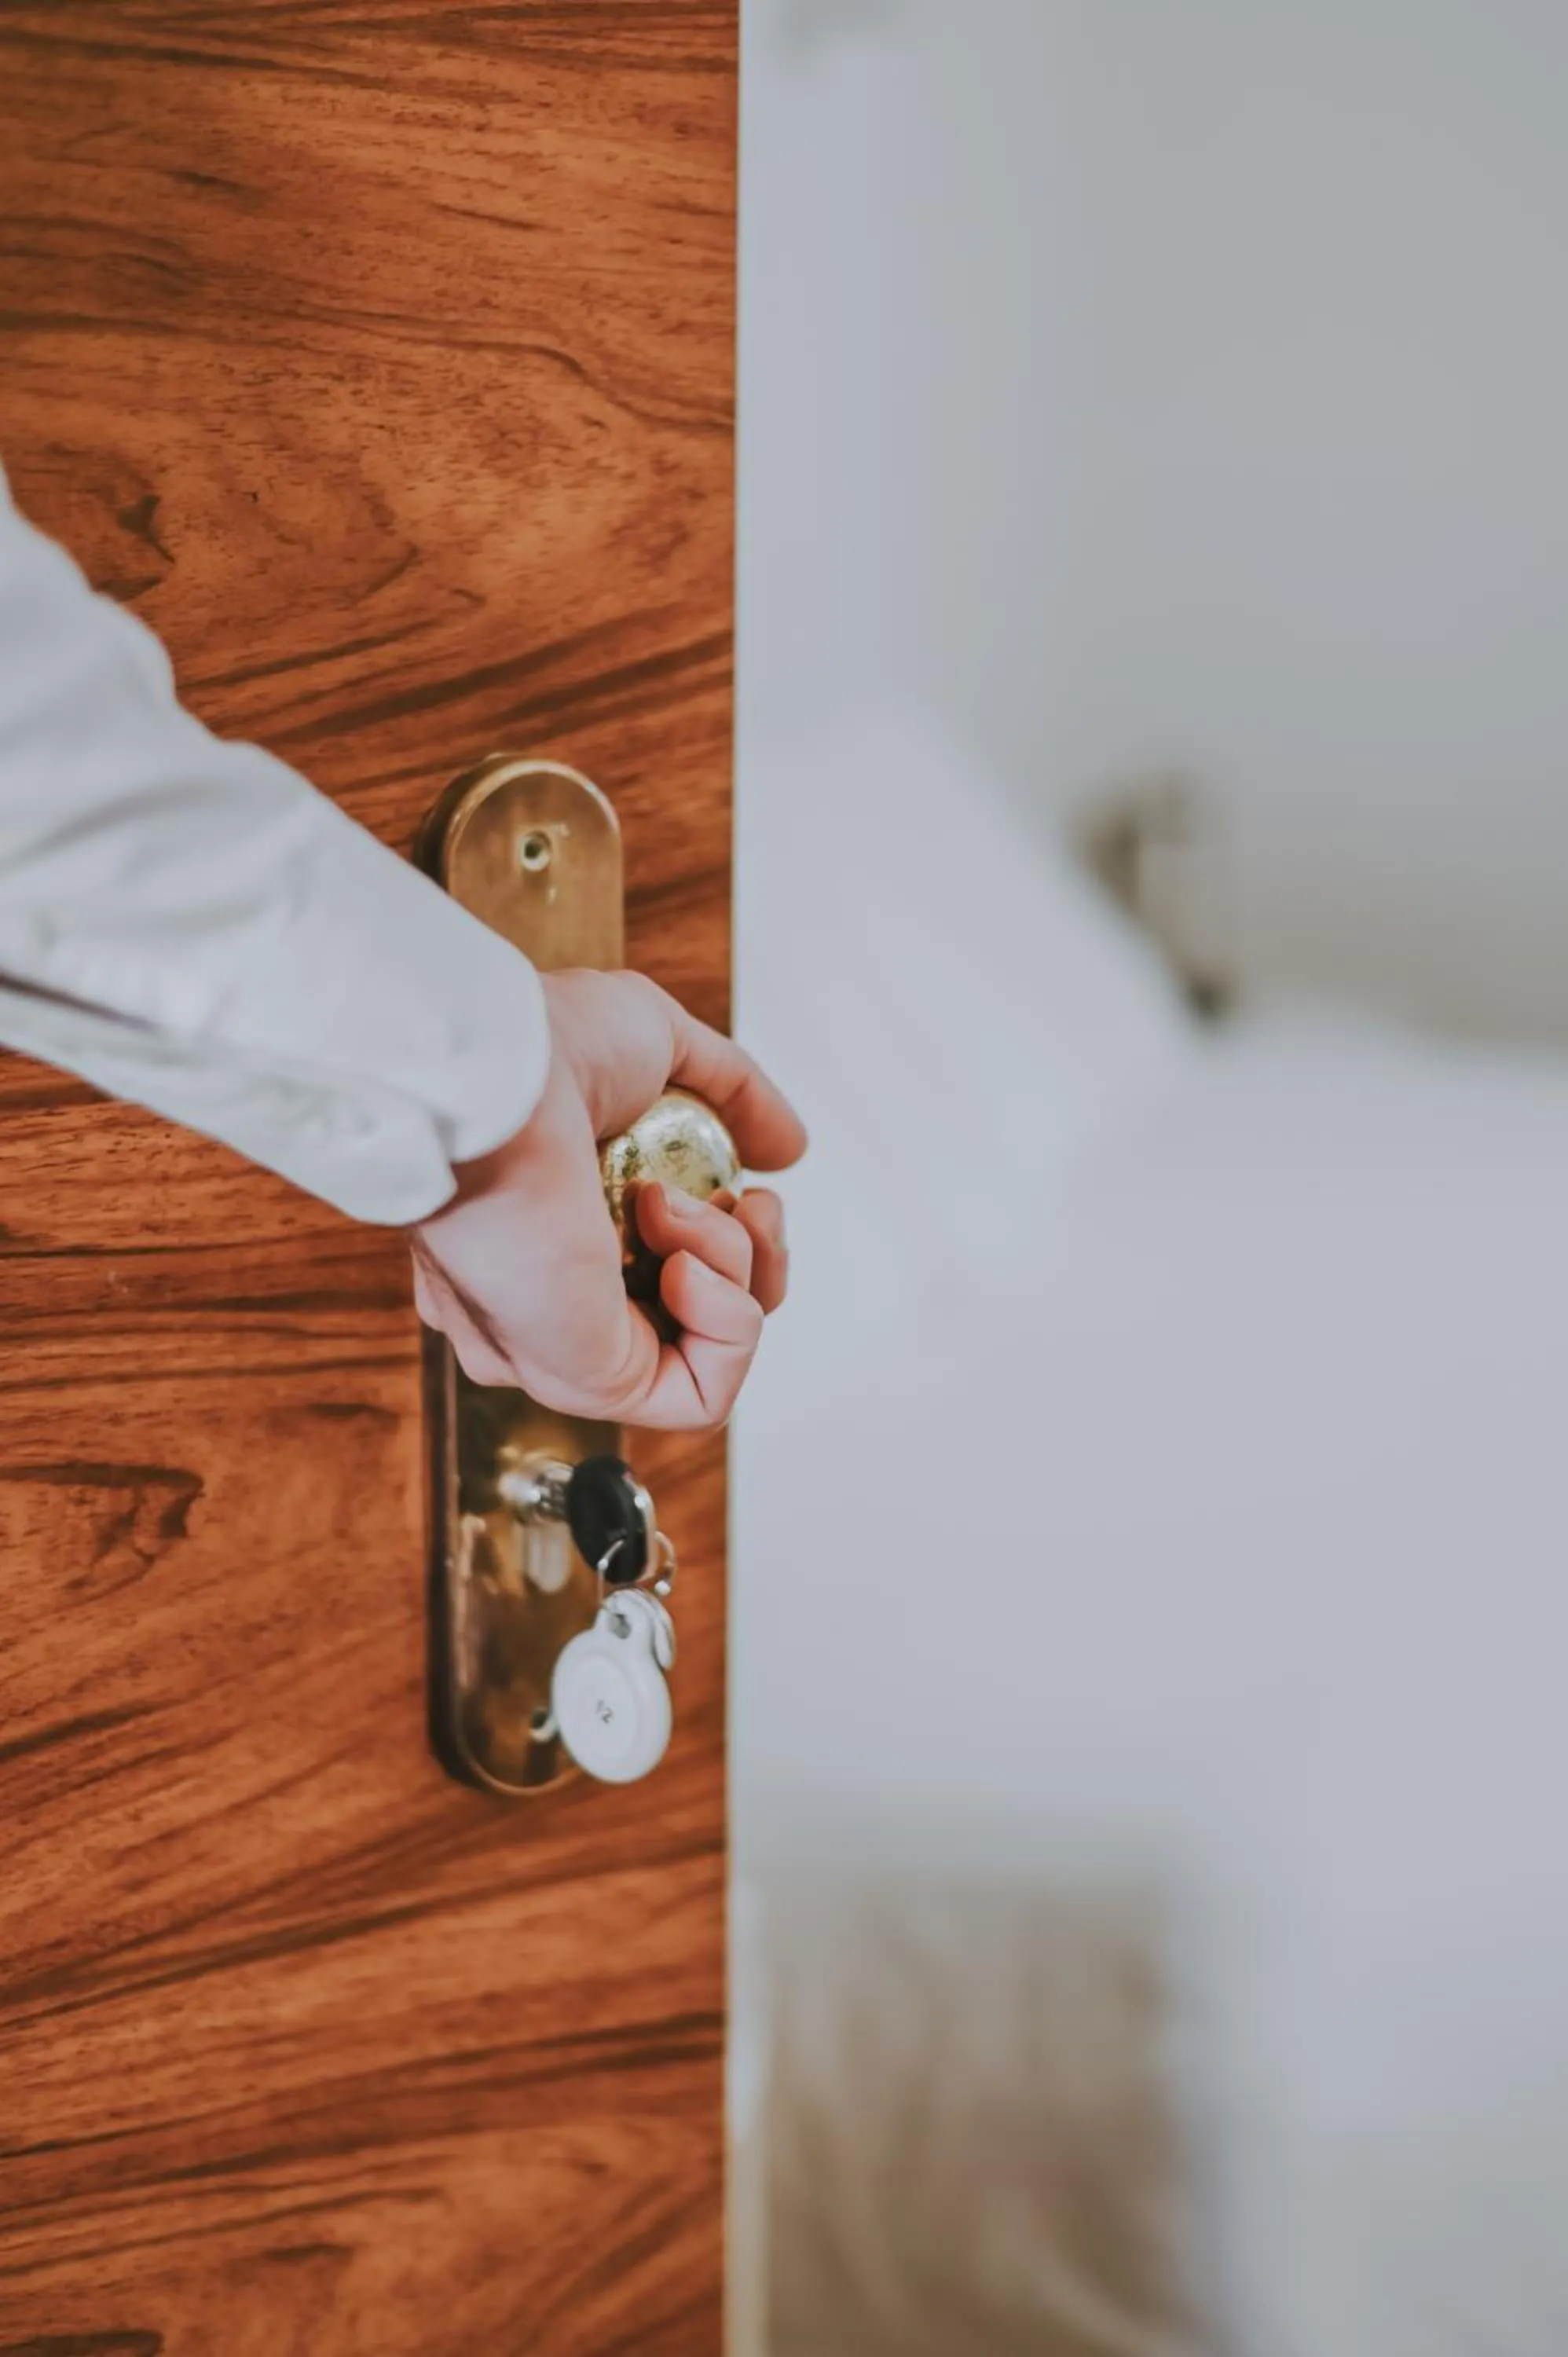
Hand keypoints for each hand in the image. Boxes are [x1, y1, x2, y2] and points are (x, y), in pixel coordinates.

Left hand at [409, 970, 806, 1428]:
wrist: (496, 1082)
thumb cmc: (543, 1051)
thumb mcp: (662, 1045)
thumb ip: (735, 1095)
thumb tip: (788, 1154)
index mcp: (558, 1230)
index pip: (674, 1272)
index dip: (736, 1239)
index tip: (747, 1186)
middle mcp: (556, 1297)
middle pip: (705, 1320)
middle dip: (753, 1257)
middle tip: (746, 1201)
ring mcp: (569, 1345)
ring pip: (710, 1356)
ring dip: (737, 1270)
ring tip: (674, 1207)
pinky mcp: (586, 1380)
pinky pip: (700, 1396)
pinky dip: (727, 1325)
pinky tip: (683, 1262)